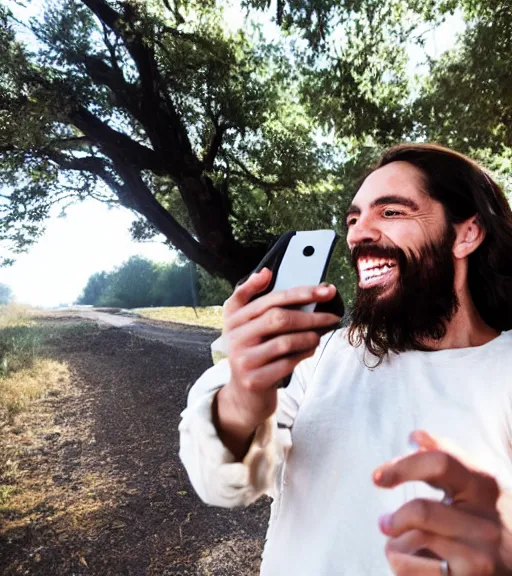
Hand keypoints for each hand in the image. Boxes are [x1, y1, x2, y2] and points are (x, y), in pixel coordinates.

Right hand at [215, 267, 340, 458]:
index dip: (298, 291)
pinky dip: (304, 354)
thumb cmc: (253, 352)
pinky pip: (287, 362)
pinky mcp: (254, 379)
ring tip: (320, 334)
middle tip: (331, 315)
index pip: (268, 298)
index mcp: (233, 317)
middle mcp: (233, 337)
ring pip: (285, 341)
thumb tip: (266, 272)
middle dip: (310, 315)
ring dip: (310, 336)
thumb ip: (253, 297)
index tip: (323, 289)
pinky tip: (310, 349)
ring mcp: (242, 359)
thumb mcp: (247, 324)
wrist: (244, 395)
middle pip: (278, 318)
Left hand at [373, 430, 507, 574]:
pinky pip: (409, 567)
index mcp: (483, 486)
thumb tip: (416, 436)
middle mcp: (488, 521)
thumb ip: (444, 459)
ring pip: (414, 540)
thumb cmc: (478, 522)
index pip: (441, 462)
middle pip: (420, 511)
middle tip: (384, 524)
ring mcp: (481, 555)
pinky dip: (398, 563)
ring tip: (401, 545)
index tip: (377, 477)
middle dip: (396, 519)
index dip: (403, 466)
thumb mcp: (470, 487)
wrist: (508, 567)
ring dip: (396, 543)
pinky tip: (410, 562)